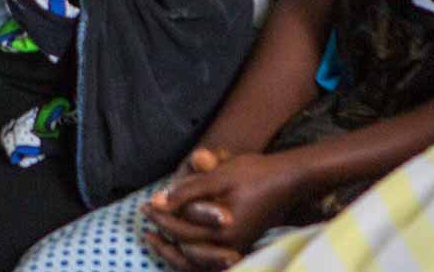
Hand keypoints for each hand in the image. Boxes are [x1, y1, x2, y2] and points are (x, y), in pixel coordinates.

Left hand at [142, 149, 303, 269]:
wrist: (289, 180)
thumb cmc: (255, 173)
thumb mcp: (219, 176)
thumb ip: (188, 191)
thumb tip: (157, 201)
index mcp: (222, 230)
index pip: (180, 229)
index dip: (160, 217)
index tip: (144, 206)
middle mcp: (229, 246)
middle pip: (186, 248)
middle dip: (163, 234)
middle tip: (144, 221)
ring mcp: (236, 248)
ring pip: (197, 260)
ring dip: (174, 249)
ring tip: (157, 238)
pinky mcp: (241, 245)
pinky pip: (210, 259)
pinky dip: (192, 254)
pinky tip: (183, 243)